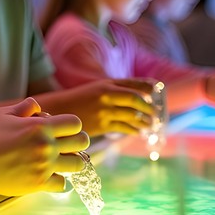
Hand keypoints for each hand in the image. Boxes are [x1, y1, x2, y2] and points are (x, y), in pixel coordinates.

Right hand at [0, 98, 88, 195]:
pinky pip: (62, 184)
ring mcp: (45, 166)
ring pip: (78, 164)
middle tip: (67, 144)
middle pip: (82, 142)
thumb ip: (25, 107)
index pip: (75, 123)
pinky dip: (57, 180)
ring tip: (61, 161)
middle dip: (77, 141)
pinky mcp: (39, 183)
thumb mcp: (4, 114)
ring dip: (71, 161)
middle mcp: (46, 146)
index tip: (64, 129)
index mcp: (40, 126)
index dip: (71, 125)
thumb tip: (38, 106)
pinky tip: (48, 176)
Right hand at [37, 79, 156, 136]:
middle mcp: (106, 95)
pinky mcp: (102, 125)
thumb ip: (114, 91)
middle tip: (155, 112)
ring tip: (150, 124)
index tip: (156, 91)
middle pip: (135, 99)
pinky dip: (134, 130)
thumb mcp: (96, 89)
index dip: (148, 87)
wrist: (58, 110)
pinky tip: (138, 132)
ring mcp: (104, 110)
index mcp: (106, 84)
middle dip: (148, 106)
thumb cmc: (79, 100)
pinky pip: (124, 127)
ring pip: (132, 115)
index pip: (133, 83)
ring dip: (144, 120)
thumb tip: (137, 97)